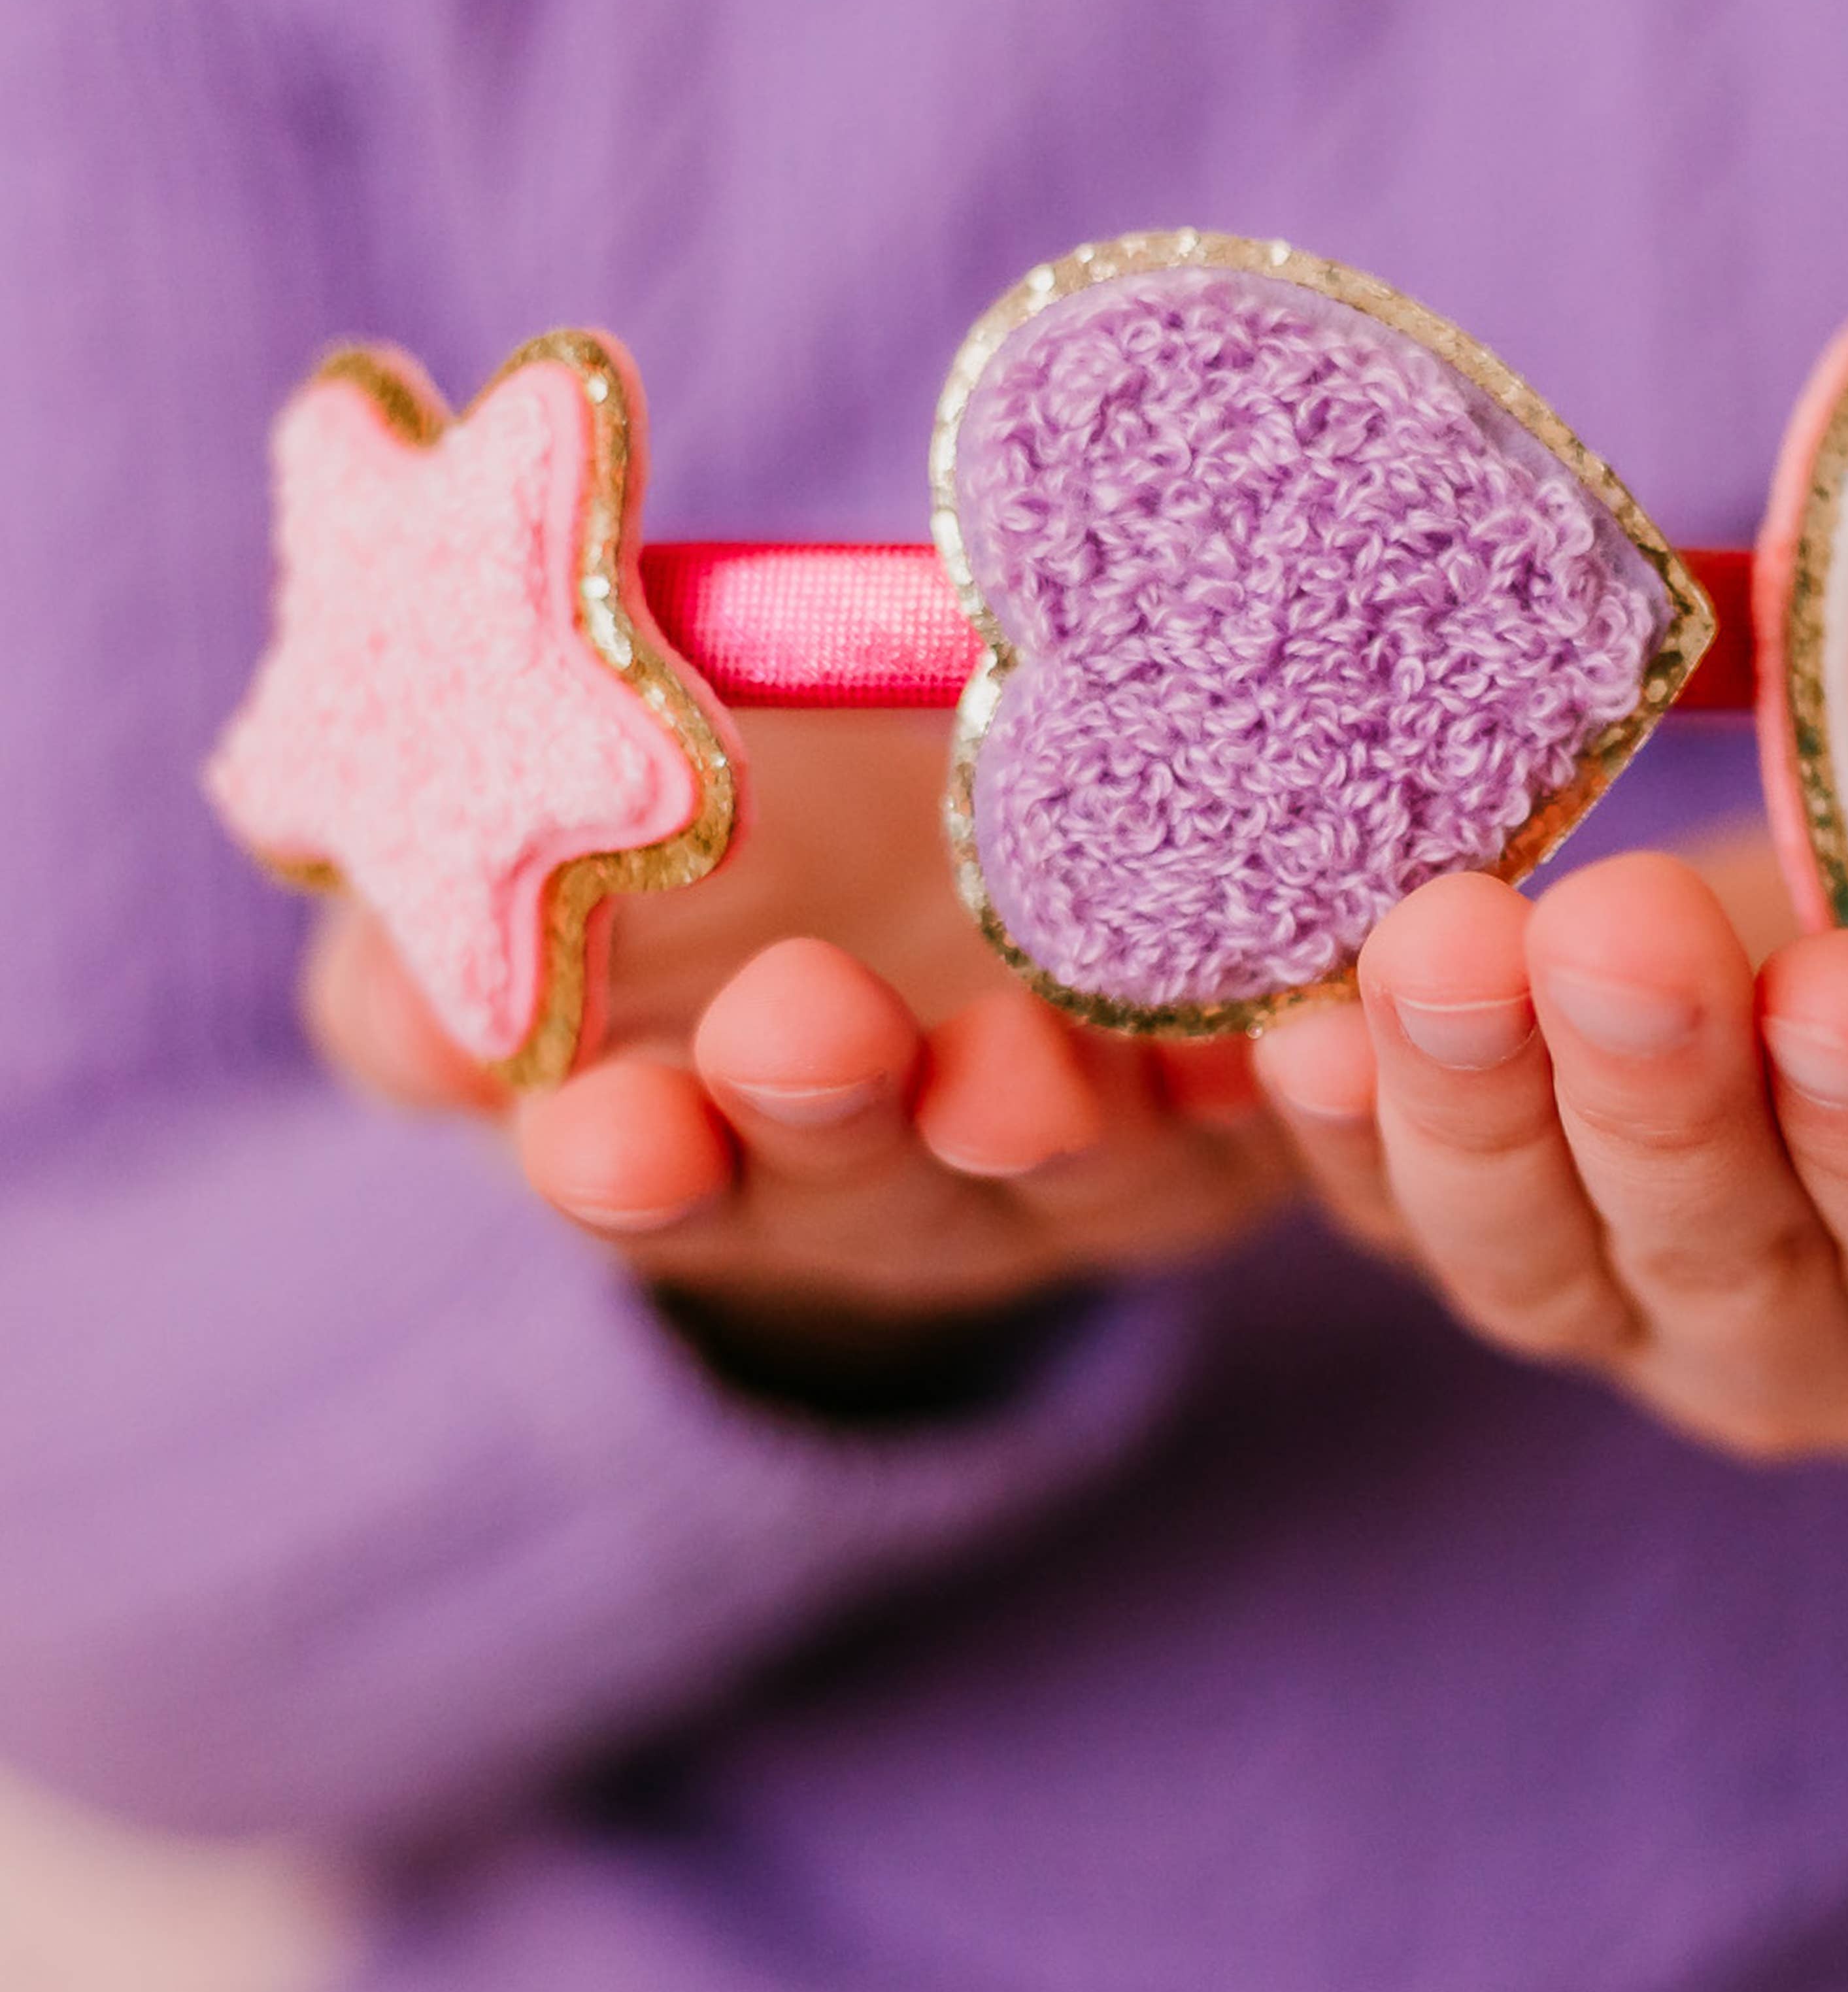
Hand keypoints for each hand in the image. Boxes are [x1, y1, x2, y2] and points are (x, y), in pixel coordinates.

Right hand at [304, 712, 1291, 1358]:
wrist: (990, 805)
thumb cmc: (744, 842)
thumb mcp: (587, 875)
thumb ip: (462, 949)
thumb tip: (420, 1012)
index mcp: (724, 1137)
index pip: (659, 1182)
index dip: (630, 1168)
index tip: (606, 1129)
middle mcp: (913, 1177)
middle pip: (870, 1186)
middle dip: (831, 1116)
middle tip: (803, 1033)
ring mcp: (1095, 1159)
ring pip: (1076, 1167)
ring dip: (1043, 1117)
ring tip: (1017, 1063)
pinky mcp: (1258, 1103)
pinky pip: (1282, 1110)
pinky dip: (1282, 1080)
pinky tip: (1281, 1024)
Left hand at [1254, 839, 1847, 1479]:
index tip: (1840, 993)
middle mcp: (1818, 1360)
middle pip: (1717, 1253)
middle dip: (1657, 1090)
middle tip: (1615, 928)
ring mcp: (1638, 1309)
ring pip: (1532, 1255)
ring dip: (1468, 1102)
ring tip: (1435, 948)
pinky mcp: (1513, 1226)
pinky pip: (1403, 1210)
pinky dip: (1343, 1128)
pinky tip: (1294, 1025)